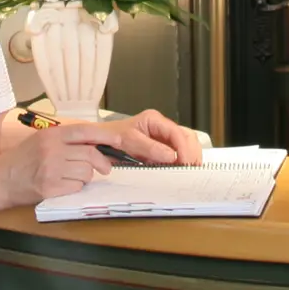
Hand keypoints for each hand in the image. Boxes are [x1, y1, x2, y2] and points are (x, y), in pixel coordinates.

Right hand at [0, 134, 110, 206]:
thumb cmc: (21, 160)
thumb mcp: (40, 141)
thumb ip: (65, 140)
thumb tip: (95, 143)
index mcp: (51, 135)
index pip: (85, 131)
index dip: (105, 136)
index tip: (119, 141)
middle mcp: (52, 149)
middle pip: (90, 154)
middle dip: (102, 163)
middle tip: (105, 169)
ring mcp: (51, 169)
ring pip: (86, 172)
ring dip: (86, 177)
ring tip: (72, 177)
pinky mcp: (50, 188)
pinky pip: (76, 187)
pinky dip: (76, 188)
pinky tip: (64, 186)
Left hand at [59, 109, 203, 165]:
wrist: (97, 142)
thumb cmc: (109, 138)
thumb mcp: (128, 141)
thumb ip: (149, 148)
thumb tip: (170, 156)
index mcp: (153, 119)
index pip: (176, 132)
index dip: (183, 147)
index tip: (184, 161)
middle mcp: (160, 126)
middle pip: (185, 136)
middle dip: (191, 152)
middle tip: (191, 168)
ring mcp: (161, 137)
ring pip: (185, 144)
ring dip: (189, 156)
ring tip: (190, 170)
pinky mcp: (160, 148)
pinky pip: (177, 153)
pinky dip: (182, 161)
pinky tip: (182, 169)